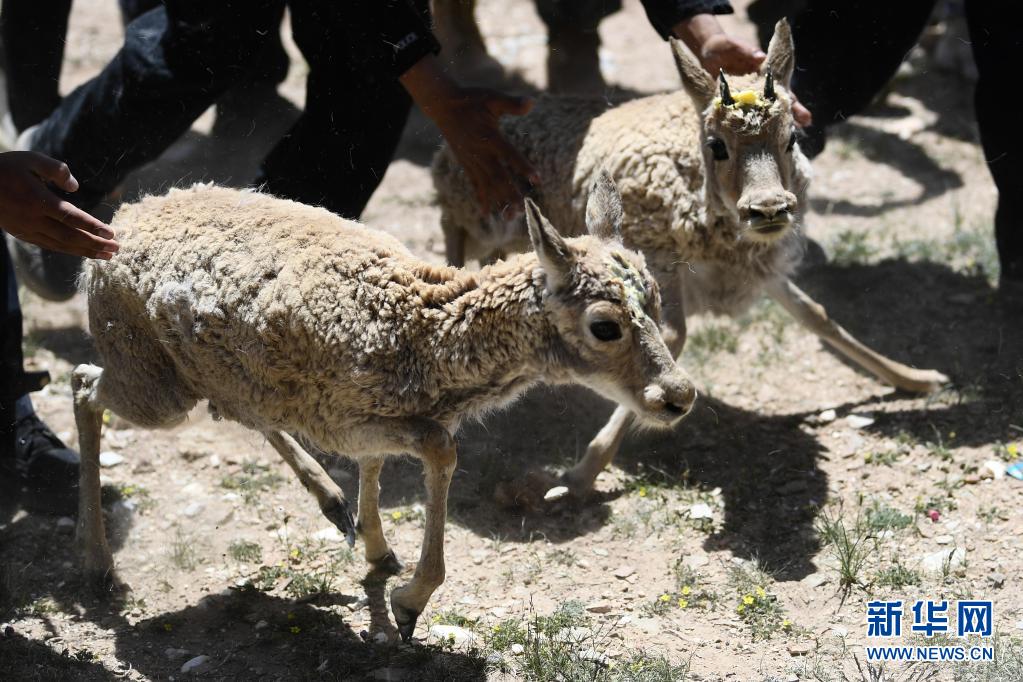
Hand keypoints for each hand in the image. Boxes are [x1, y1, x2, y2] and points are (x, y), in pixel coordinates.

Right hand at [0, 152, 117, 258]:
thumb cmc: (6, 168)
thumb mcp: (31, 159)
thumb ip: (56, 169)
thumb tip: (75, 186)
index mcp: (38, 200)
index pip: (71, 217)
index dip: (93, 226)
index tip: (112, 233)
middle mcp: (34, 219)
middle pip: (70, 236)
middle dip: (96, 244)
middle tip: (117, 249)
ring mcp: (28, 229)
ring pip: (61, 245)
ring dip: (86, 252)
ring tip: (107, 255)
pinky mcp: (23, 234)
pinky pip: (50, 245)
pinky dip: (69, 250)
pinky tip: (84, 252)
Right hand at [401, 56, 538, 215]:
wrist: (444, 106)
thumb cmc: (471, 100)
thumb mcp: (492, 98)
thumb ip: (511, 104)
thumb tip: (531, 103)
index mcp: (490, 137)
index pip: (510, 155)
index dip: (523, 167)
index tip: (537, 179)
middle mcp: (481, 153)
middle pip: (498, 177)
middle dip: (510, 194)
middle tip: (522, 210)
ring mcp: (472, 161)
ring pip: (487, 185)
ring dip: (499, 201)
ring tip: (510, 217)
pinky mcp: (466, 164)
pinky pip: (475, 184)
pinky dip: (481, 198)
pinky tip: (487, 213)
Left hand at [672, 15, 812, 126]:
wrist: (706, 55)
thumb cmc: (722, 48)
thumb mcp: (731, 46)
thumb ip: (745, 51)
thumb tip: (760, 57)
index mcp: (764, 74)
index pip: (781, 87)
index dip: (792, 100)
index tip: (802, 112)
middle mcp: (760, 88)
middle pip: (777, 104)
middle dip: (792, 116)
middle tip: (805, 126)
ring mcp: (747, 98)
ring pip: (763, 114)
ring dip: (774, 127)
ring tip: (786, 140)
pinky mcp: (732, 106)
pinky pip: (741, 119)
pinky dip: (748, 130)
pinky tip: (755, 143)